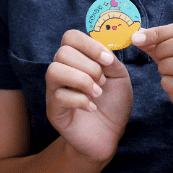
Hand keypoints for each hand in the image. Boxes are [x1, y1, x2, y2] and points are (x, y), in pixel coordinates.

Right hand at [46, 30, 132, 161]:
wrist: (110, 135)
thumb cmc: (113, 103)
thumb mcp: (119, 76)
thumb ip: (110, 60)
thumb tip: (103, 50)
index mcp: (76, 58)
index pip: (70, 37)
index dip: (89, 45)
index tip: (108, 61)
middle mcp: (61, 70)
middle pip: (62, 52)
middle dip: (89, 66)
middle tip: (102, 82)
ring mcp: (54, 90)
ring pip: (54, 71)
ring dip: (82, 81)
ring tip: (97, 93)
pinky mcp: (53, 110)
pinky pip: (59, 97)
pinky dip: (80, 100)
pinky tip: (92, 108)